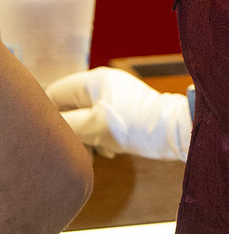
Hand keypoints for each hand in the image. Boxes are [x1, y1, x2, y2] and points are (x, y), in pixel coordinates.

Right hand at [45, 67, 191, 160]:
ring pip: (87, 115)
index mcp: (92, 80)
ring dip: (88, 136)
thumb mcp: (94, 127)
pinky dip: (102, 135)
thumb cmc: (135, 127)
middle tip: (81, 149)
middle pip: (71, 106)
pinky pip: (103, 119)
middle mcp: (103, 82)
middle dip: (73, 129)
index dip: (50, 115)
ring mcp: (116, 93)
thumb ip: (67, 123)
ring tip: (99, 152)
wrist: (173, 131)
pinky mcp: (126, 105)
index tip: (55, 137)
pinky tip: (111, 150)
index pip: (55, 93)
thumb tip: (51, 123)